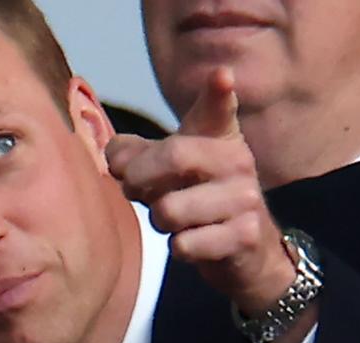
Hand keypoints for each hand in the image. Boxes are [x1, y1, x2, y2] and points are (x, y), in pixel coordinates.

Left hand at [106, 68, 313, 342]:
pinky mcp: (244, 236)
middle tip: (133, 189)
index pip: (218, 110)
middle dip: (138, 177)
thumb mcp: (167, 170)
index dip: (218, 93)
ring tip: (172, 219)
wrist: (245, 249)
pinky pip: (183, 245)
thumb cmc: (196, 198)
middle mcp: (238, 161)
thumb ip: (134, 155)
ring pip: (170, 210)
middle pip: (174, 156)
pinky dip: (177, 248)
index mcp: (219, 137)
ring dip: (158, 221)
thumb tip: (114, 155)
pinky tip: (193, 242)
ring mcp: (245, 199)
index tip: (221, 75)